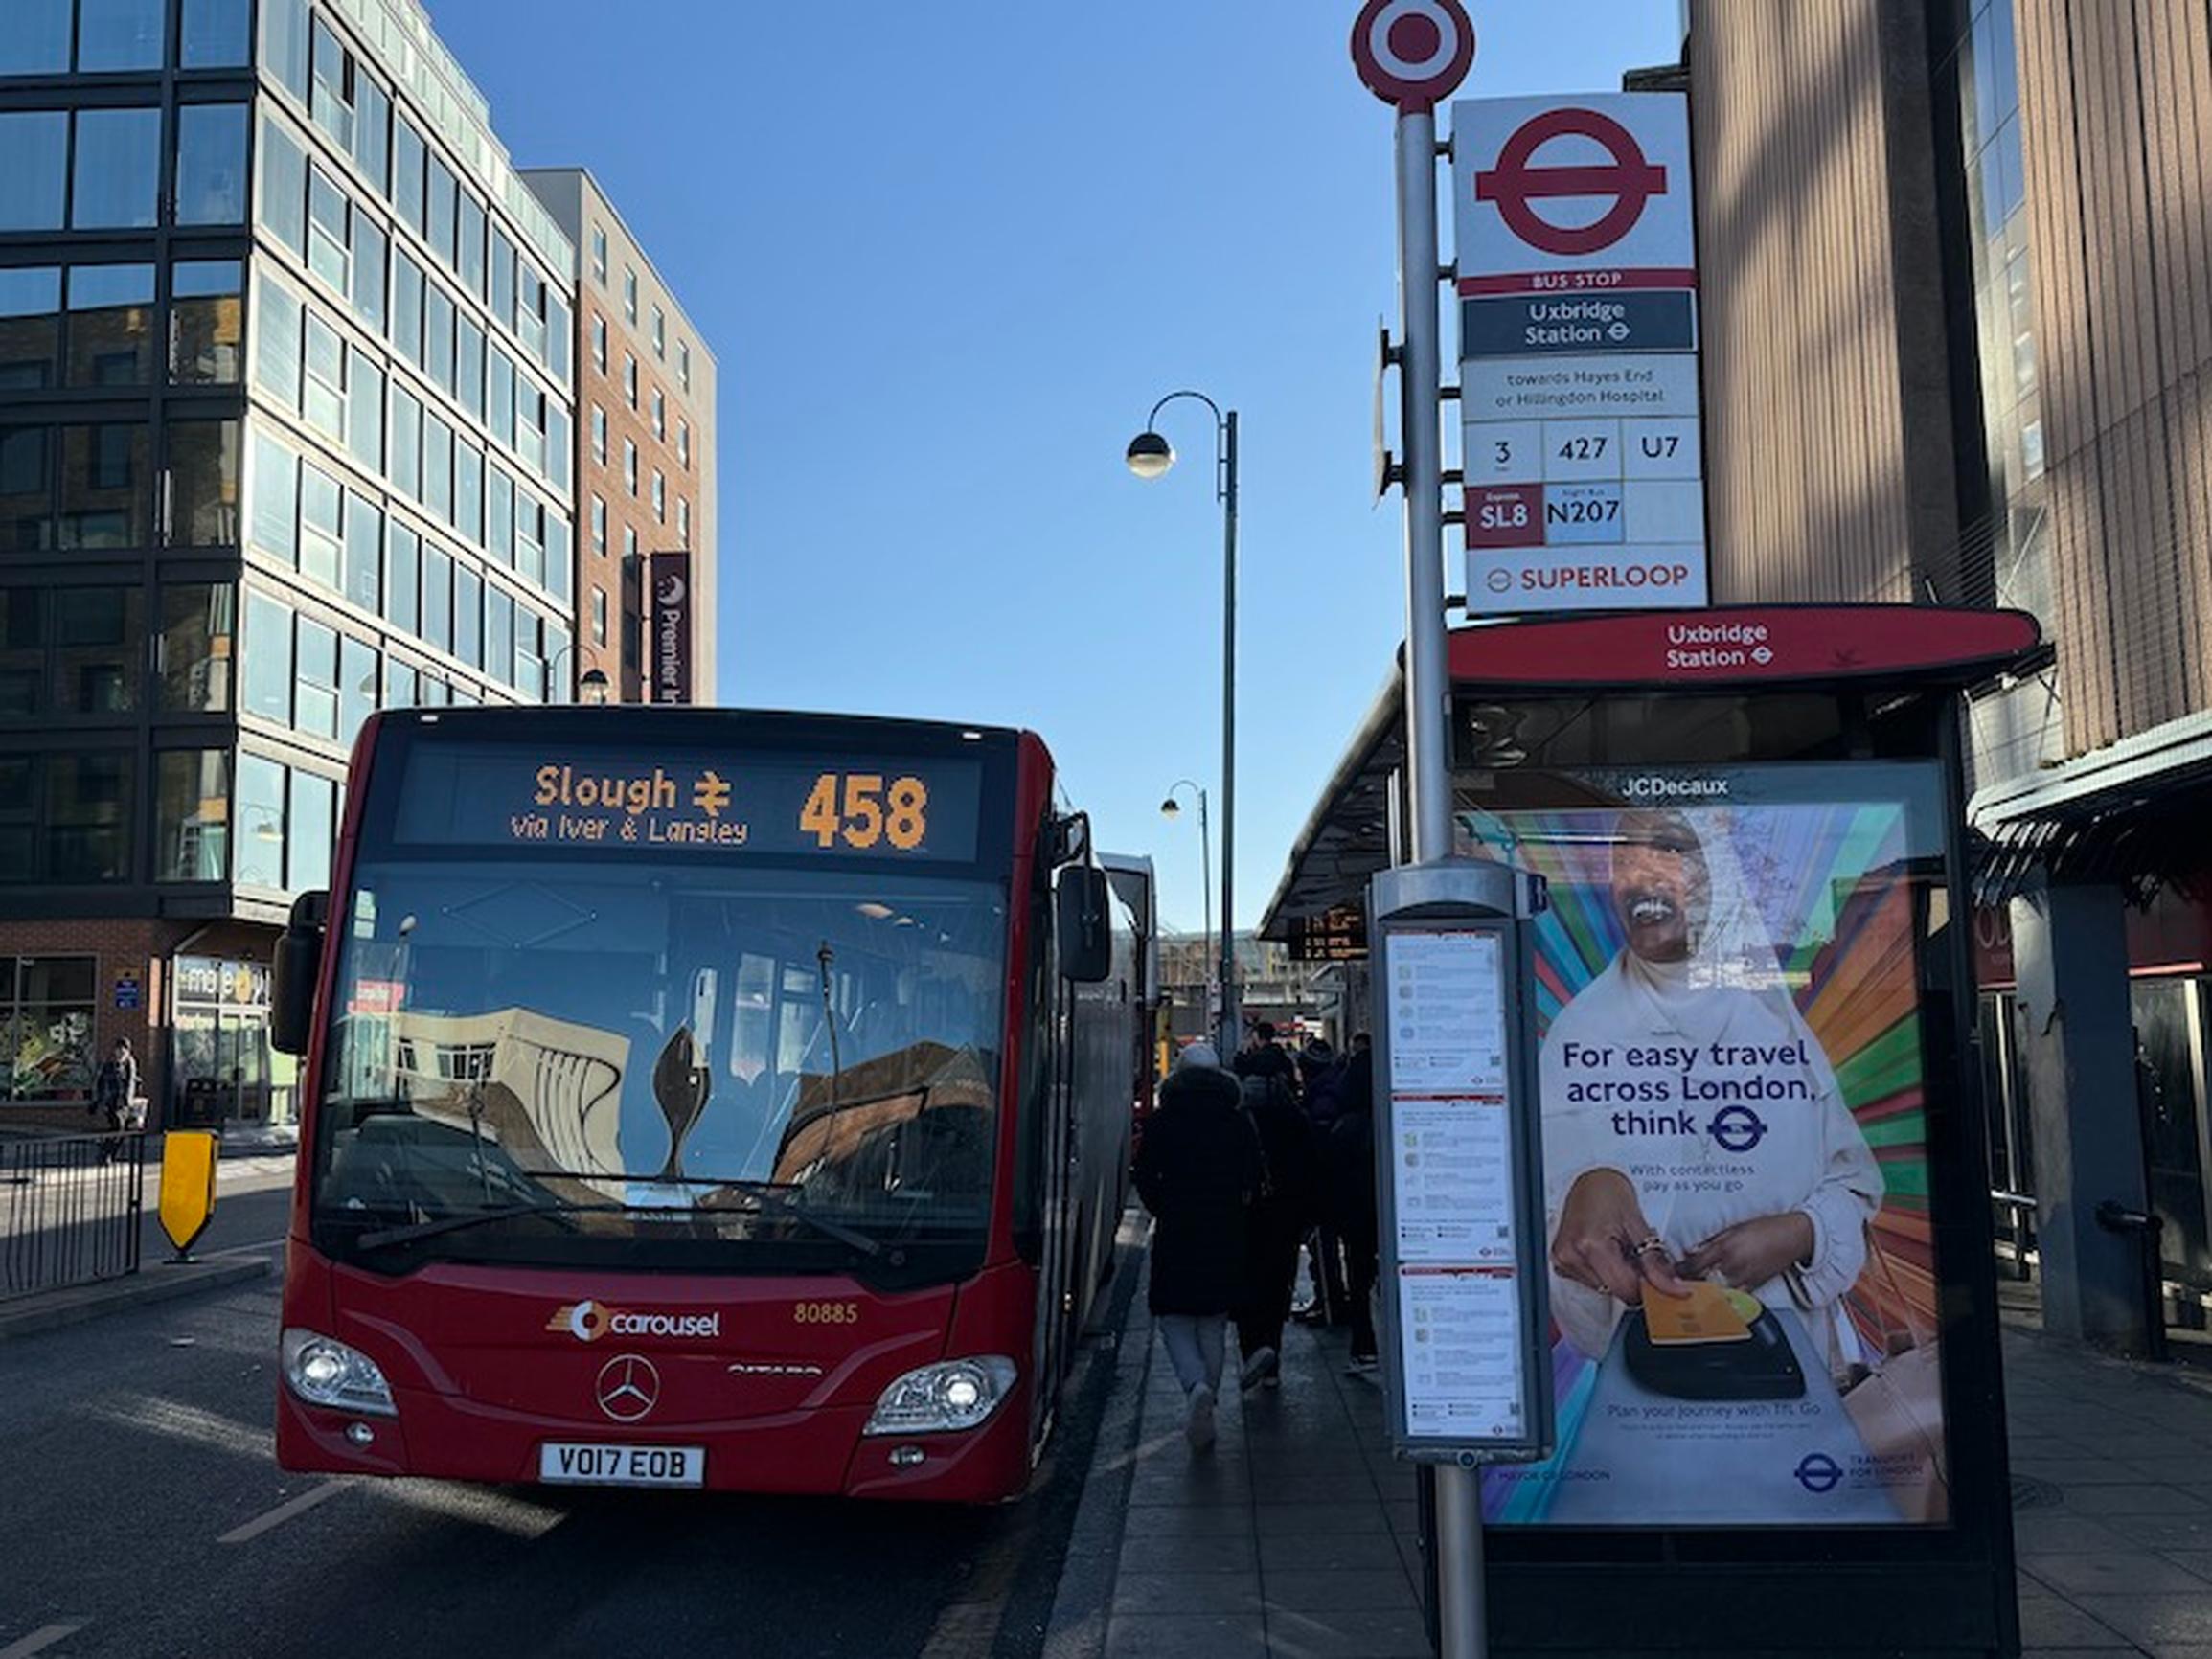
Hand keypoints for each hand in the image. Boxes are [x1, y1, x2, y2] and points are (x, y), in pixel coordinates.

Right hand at [1550, 1169, 1688, 1305]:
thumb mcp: (1638, 1226)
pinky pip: (1590, 1281)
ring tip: (1617, 1247)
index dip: (1646, 1285)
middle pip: (1614, 1290)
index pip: (1626, 1289)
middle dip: (1631, 1277)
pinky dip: (1603, 1272)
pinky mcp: (1560, 1263)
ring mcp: (1563, 1260)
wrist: (1589, 1180)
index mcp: (1591, 1245)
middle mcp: (1572, 1256)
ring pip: (1603, 1288)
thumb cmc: (1610, 1194)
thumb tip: (1674, 1288)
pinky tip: (1603, 1251)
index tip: (1656, 1276)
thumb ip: (1656, 1263)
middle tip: (1633, 1251)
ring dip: (1616, 1275)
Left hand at [1679, 1212, 1814, 1288]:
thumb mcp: (1734, 1227)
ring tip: (1689, 1294)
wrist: (1794, 1237)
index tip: (1669, 1272)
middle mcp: (1733, 1265)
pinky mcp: (1754, 1286)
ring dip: (1702, 1293)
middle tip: (1674, 1286)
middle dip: (1687, 1284)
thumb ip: (1712, 1240)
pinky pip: (1733, 1297)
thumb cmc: (1765, 1227)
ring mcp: (1744, 1278)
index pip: (1694, 1265)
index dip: (1679, 1271)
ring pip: (1715, 1292)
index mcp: (1725, 1247)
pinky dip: (1721, 1299)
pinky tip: (1713, 1299)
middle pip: (1701, 1282)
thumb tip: (1692, 1249)